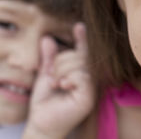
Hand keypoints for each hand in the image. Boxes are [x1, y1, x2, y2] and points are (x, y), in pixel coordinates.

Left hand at [23, 23, 93, 138]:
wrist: (41, 122)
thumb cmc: (45, 101)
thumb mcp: (46, 75)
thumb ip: (49, 58)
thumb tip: (47, 39)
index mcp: (80, 71)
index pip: (83, 52)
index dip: (82, 38)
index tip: (79, 26)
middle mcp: (89, 78)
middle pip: (79, 56)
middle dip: (61, 62)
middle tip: (52, 77)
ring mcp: (92, 87)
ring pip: (80, 64)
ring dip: (61, 72)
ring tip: (56, 84)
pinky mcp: (90, 95)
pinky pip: (82, 76)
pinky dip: (68, 79)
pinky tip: (63, 86)